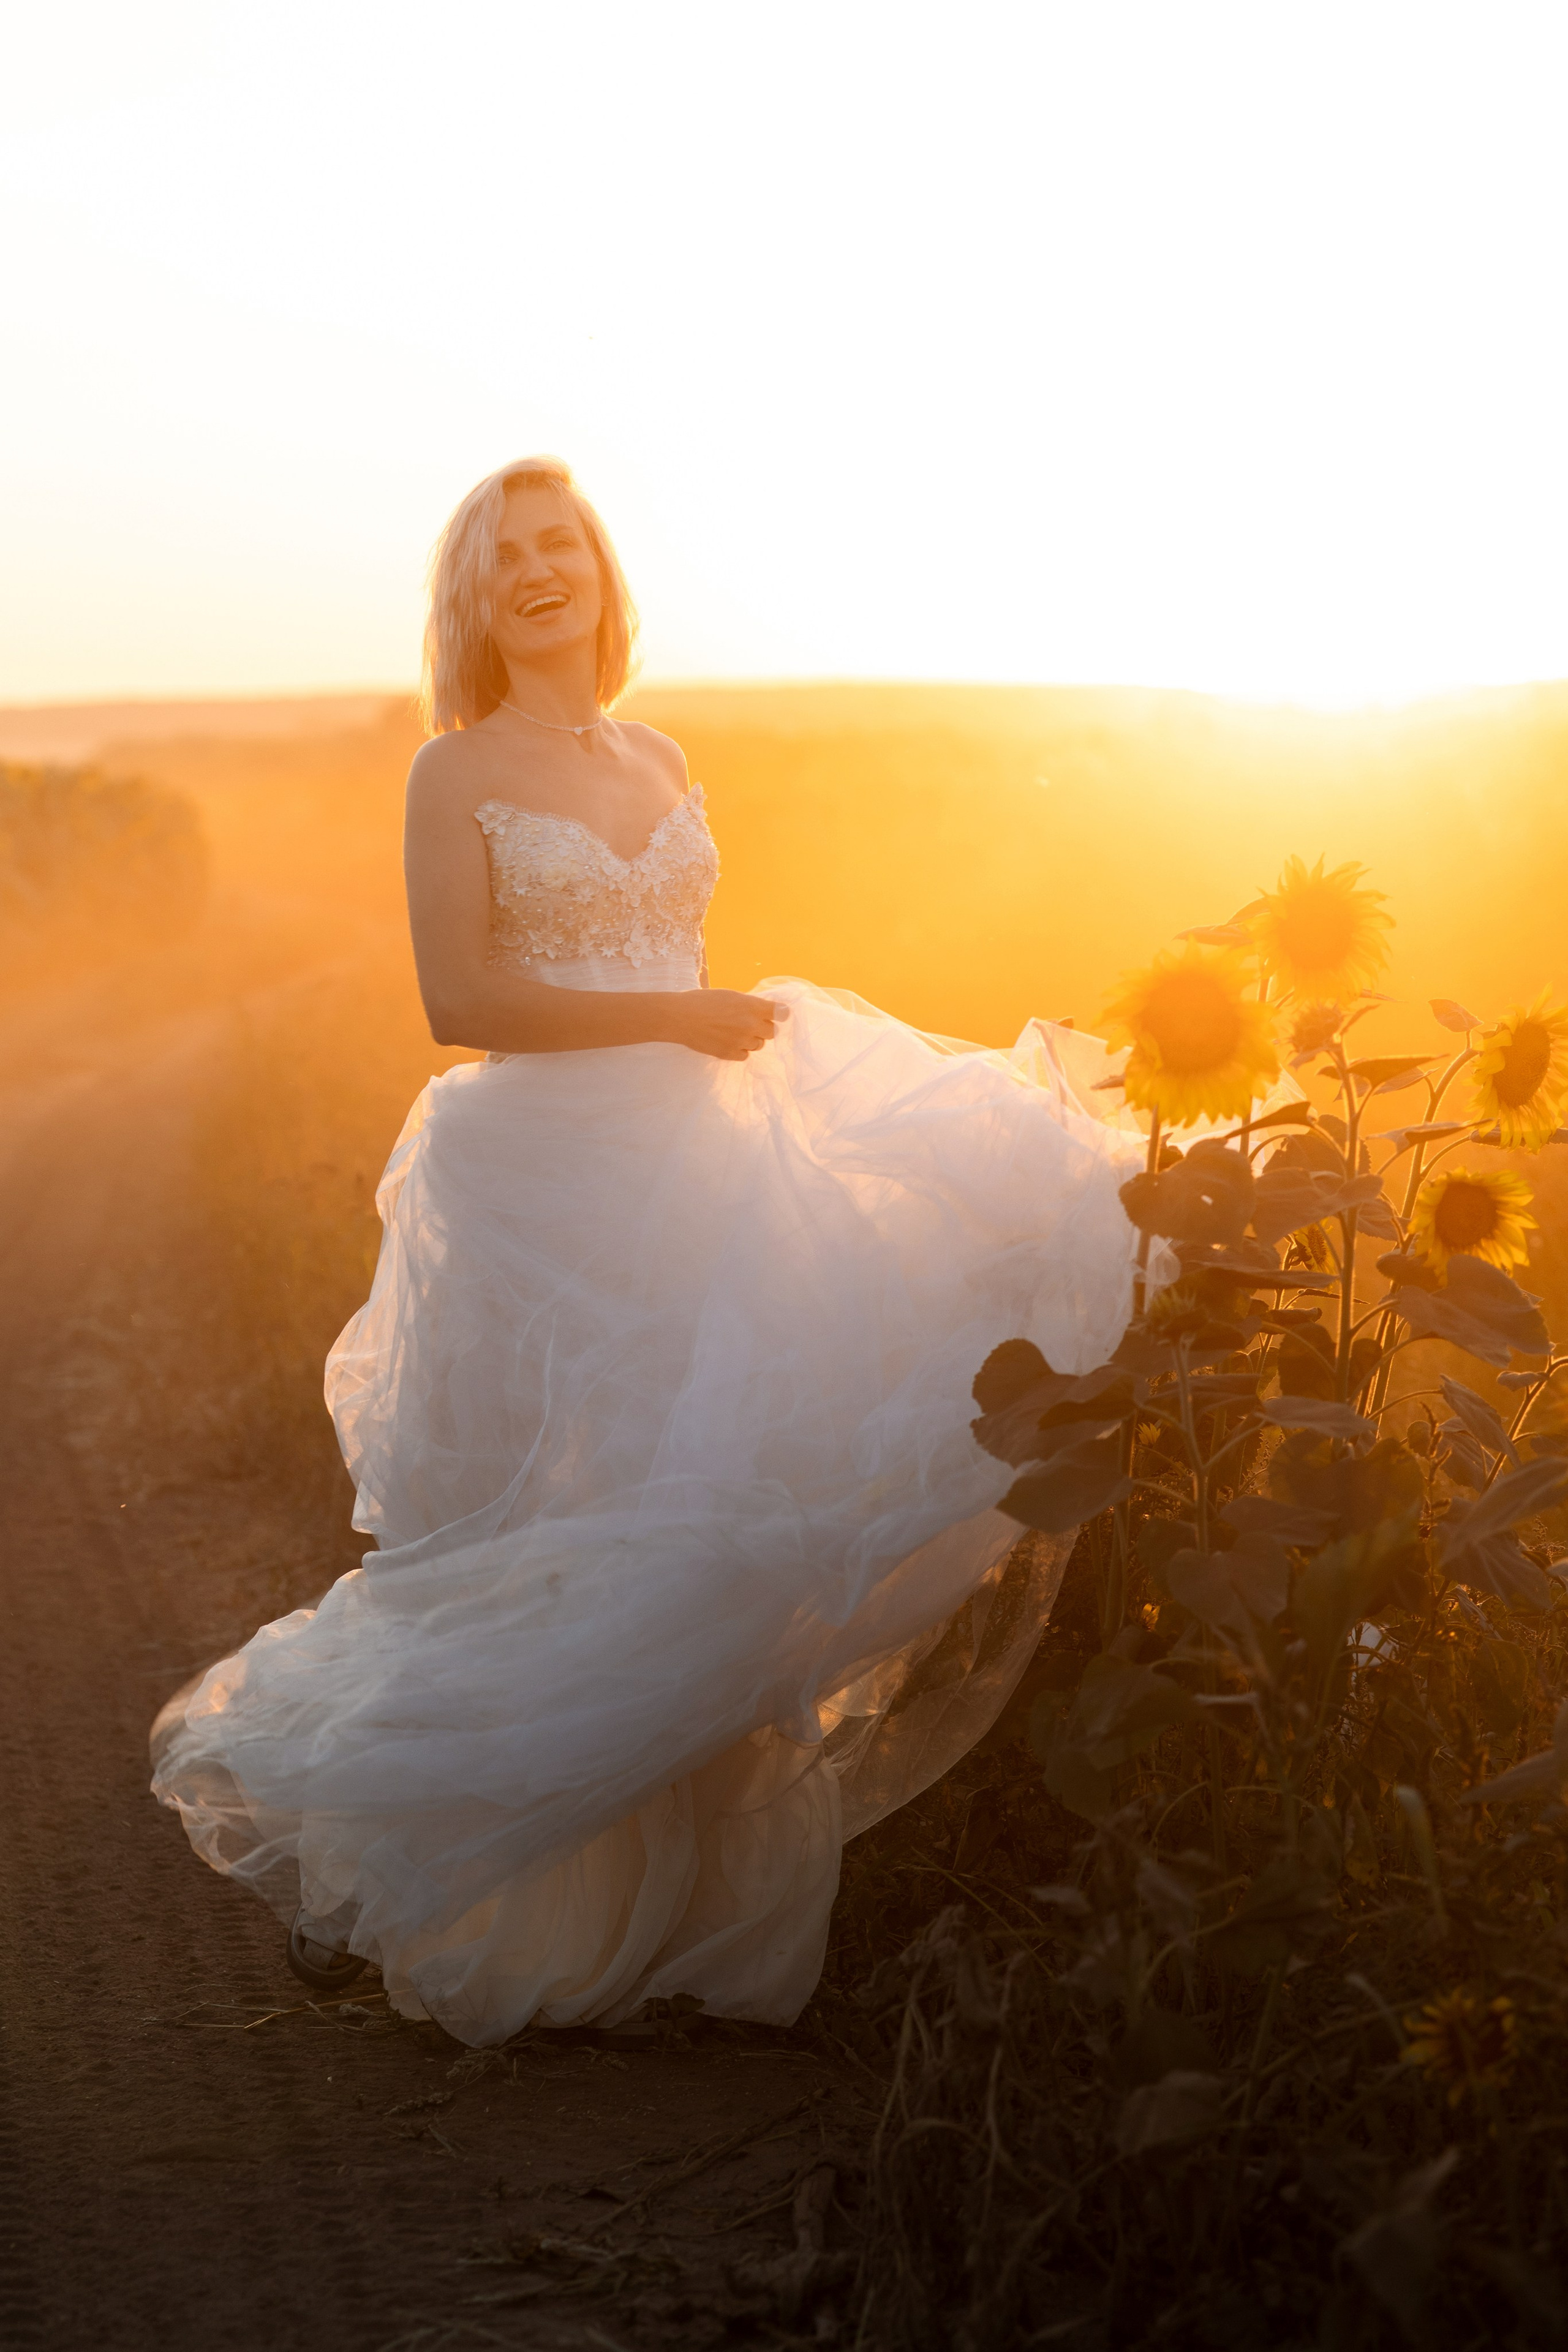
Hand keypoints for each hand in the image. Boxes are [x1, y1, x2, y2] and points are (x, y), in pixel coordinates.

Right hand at [664, 988, 788, 1061]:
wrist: (680, 1017)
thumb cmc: (702, 1001)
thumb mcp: (730, 995)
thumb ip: (750, 1004)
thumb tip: (763, 1012)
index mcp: (752, 1006)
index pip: (782, 1013)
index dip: (781, 1014)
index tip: (777, 1015)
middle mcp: (751, 1024)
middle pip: (772, 1032)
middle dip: (763, 1027)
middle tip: (748, 1022)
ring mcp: (741, 1041)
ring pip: (759, 1045)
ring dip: (751, 1039)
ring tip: (734, 1031)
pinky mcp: (730, 1054)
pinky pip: (745, 1055)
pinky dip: (740, 1049)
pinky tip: (727, 1041)